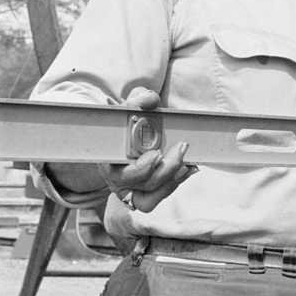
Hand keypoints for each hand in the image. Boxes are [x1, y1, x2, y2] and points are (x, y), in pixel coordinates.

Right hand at [98, 88, 196, 212]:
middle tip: (181, 148)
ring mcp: (130, 189)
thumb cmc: (127, 120)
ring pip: (150, 196)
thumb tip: (150, 99)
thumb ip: (139, 99)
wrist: (127, 131)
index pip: (119, 171)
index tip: (157, 154)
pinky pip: (157, 197)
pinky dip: (174, 185)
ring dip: (172, 180)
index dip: (140, 168)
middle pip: (142, 183)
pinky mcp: (144, 193)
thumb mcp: (130, 105)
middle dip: (166, 169)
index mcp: (107, 159)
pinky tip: (188, 170)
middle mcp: (116, 178)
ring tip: (187, 164)